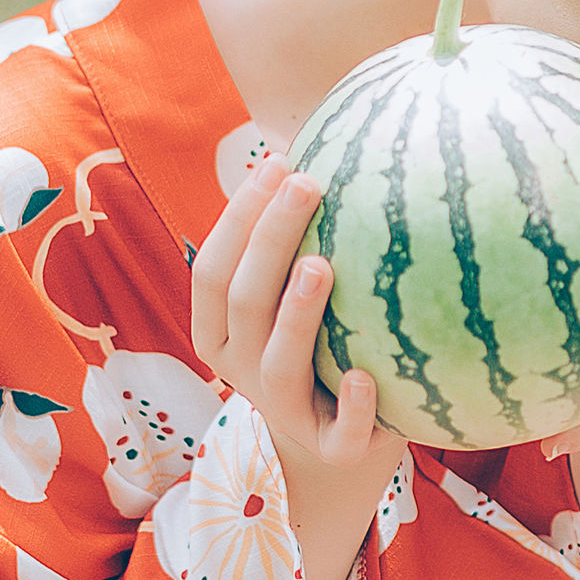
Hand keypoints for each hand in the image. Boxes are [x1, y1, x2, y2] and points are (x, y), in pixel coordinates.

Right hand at [190, 156, 397, 518]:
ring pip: (278, 363)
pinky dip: (352, 405)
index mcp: (220, 330)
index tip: (280, 159)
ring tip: (321, 265)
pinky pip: (337, 431)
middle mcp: (241, 370)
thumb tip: (331, 132)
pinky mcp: (330, 448)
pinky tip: (366, 375)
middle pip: (244, 301)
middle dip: (270, 239)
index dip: (241, 215)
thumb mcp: (292, 295)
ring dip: (297, 314)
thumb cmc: (319, 346)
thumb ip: (296, 237)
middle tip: (308, 184)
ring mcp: (283, 412)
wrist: (340, 447)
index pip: (213, 267)